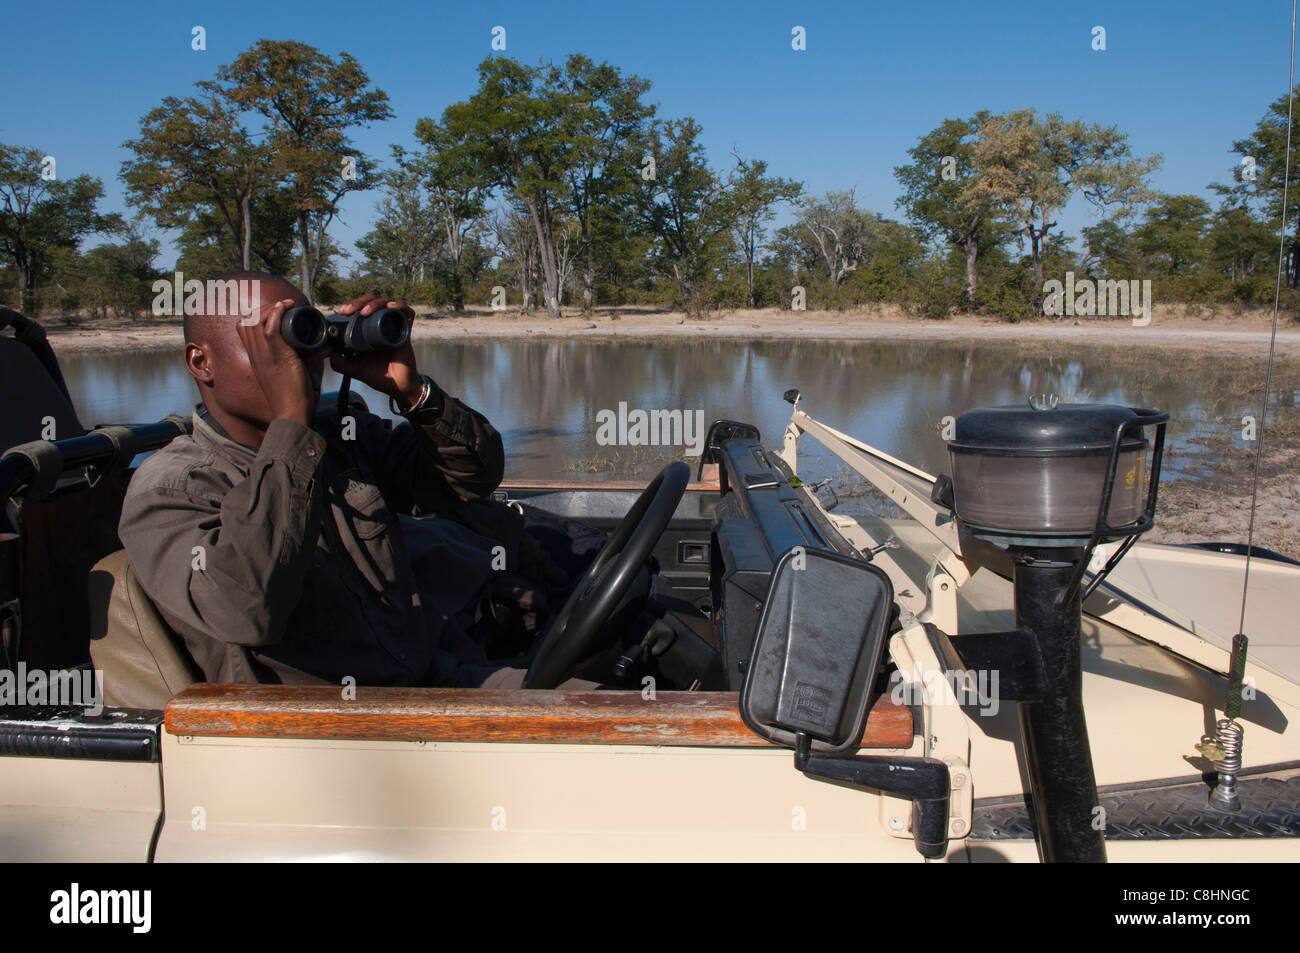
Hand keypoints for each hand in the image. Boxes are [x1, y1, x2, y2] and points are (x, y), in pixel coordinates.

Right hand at [238, 298, 316, 425]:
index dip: (255, 314)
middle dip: (263, 307)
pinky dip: (275, 315)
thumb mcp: (295, 372)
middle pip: (247, 321)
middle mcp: (256, 355)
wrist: (292, 415)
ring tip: (286, 305)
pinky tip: (284, 307)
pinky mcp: (277, 358)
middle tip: (283, 305)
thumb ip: (308, 358)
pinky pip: (269, 330)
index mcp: (256, 358)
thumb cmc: (294, 398)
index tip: (273, 310)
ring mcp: (265, 356)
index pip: (244, 328)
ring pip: (256, 322)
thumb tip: (325, 346)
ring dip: (271, 308)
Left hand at [329, 296, 422, 407]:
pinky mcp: (405, 331)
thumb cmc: (378, 376)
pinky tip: (391, 307)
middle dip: (358, 301)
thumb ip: (340, 363)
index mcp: (368, 329)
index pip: (360, 308)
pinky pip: (407, 312)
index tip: (342, 311)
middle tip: (349, 310)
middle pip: (371, 301)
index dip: (351, 305)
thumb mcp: (353, 368)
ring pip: (386, 303)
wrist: (397, 386)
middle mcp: (381, 324)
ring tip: (365, 311)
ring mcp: (393, 326)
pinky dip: (400, 306)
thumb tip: (328, 352)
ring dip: (374, 303)